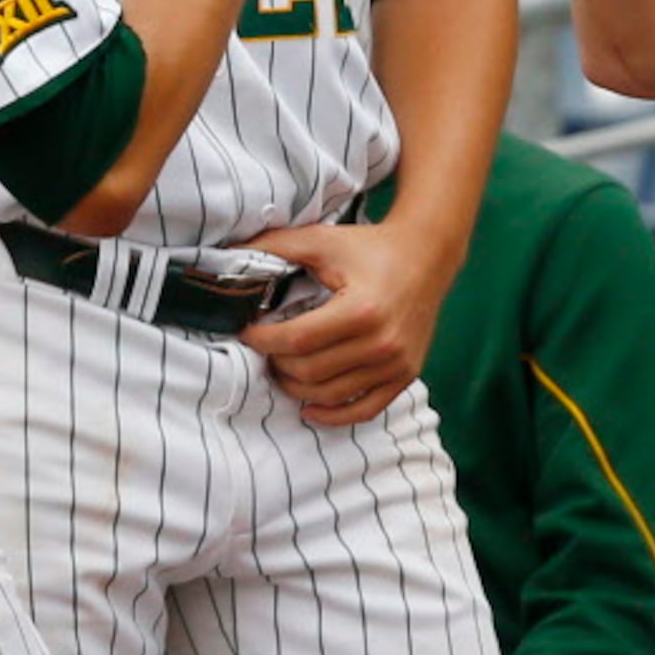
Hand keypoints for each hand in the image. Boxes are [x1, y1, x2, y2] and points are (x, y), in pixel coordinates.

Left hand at [238, 217, 461, 424]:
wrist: (427, 255)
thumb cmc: (370, 247)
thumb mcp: (322, 239)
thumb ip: (274, 246)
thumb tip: (228, 258)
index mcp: (361, 309)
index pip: (297, 340)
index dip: (263, 341)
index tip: (246, 331)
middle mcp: (382, 342)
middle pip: (309, 372)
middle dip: (276, 363)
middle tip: (265, 348)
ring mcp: (397, 364)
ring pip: (330, 395)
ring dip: (296, 388)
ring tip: (282, 369)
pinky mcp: (405, 375)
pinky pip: (364, 410)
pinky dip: (333, 415)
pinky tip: (309, 408)